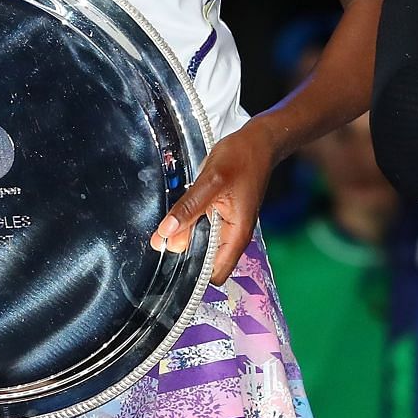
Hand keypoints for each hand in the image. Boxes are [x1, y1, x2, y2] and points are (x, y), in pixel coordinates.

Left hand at [151, 119, 282, 285]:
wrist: (258, 141)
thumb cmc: (243, 157)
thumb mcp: (212, 180)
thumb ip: (189, 207)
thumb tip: (166, 233)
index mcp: (237, 234)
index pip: (215, 274)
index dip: (193, 275)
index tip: (170, 267)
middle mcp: (233, 234)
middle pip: (204, 259)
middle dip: (182, 251)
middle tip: (159, 238)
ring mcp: (227, 224)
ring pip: (200, 241)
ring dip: (184, 235)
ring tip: (165, 224)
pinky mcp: (221, 213)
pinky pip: (201, 226)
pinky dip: (189, 222)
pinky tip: (179, 213)